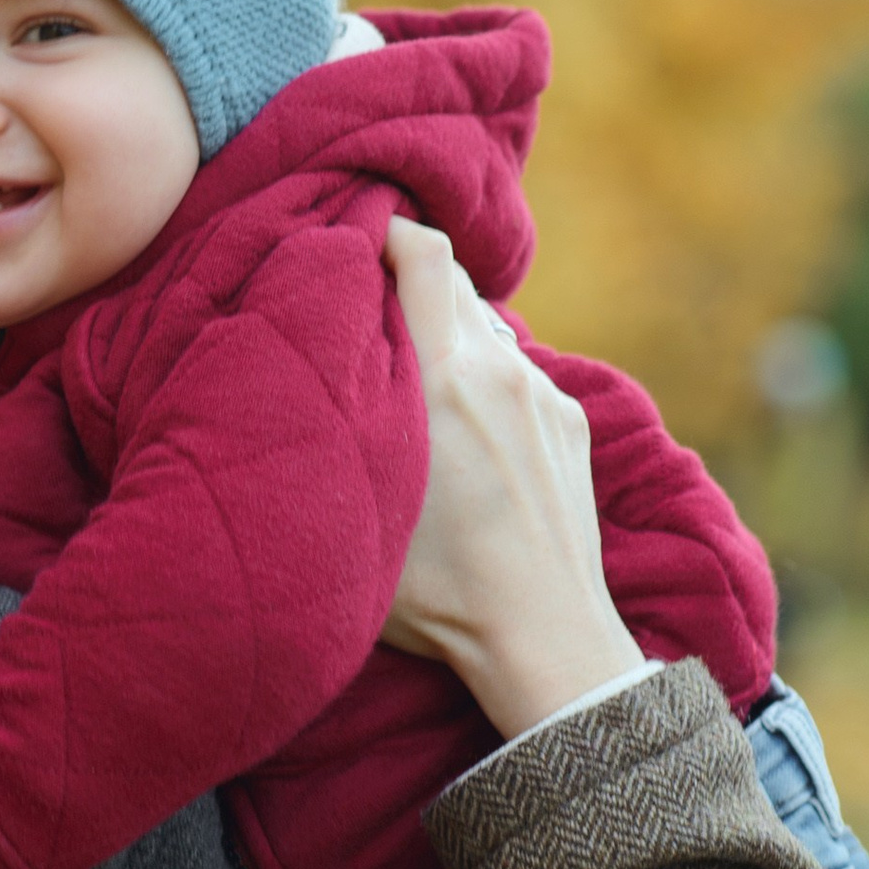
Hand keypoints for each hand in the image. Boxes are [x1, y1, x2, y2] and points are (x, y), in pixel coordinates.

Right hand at [379, 219, 643, 737]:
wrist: (543, 638)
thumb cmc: (437, 593)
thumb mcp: (359, 506)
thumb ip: (336, 427)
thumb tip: (297, 380)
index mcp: (445, 379)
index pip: (424, 253)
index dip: (386, 229)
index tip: (349, 240)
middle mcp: (502, 372)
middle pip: (454, 280)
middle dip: (407, 280)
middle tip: (363, 306)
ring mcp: (545, 396)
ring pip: (487, 329)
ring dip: (447, 334)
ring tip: (410, 377)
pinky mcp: (572, 425)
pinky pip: (517, 373)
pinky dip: (484, 378)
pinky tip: (461, 430)